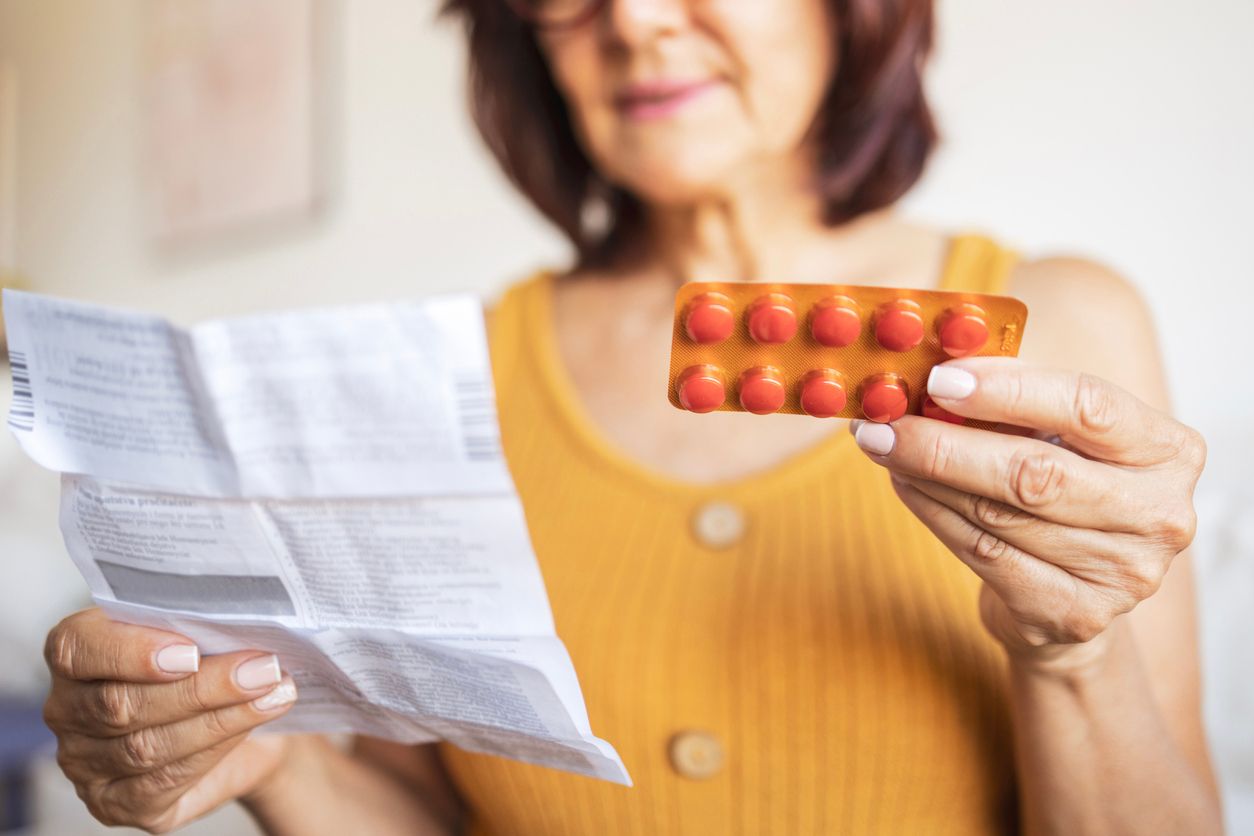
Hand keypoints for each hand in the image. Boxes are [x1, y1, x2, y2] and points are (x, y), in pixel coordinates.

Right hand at [43, 608, 298, 832]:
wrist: (245, 719)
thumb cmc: (213, 661)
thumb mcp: (204, 628)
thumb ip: (200, 621)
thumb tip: (235, 618)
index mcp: (75, 653)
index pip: (78, 648)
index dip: (131, 651)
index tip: (190, 651)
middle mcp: (67, 710)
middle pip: (121, 704)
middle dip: (200, 687)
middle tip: (261, 669)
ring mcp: (85, 763)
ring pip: (146, 746)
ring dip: (221, 719)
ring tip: (273, 692)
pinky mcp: (115, 802)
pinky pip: (163, 781)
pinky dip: (216, 749)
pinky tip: (254, 723)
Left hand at [851, 358, 1204, 668]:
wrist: (1073, 593)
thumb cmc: (1063, 490)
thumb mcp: (1060, 436)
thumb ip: (1015, 400)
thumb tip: (935, 370)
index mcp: (1169, 450)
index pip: (1088, 406)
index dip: (1008, 391)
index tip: (938, 379)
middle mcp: (1159, 514)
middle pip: (1036, 472)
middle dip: (946, 444)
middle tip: (885, 423)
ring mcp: (1122, 573)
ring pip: (999, 515)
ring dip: (928, 476)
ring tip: (885, 448)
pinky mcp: (1075, 613)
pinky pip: (984, 555)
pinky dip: (934, 514)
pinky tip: (905, 486)